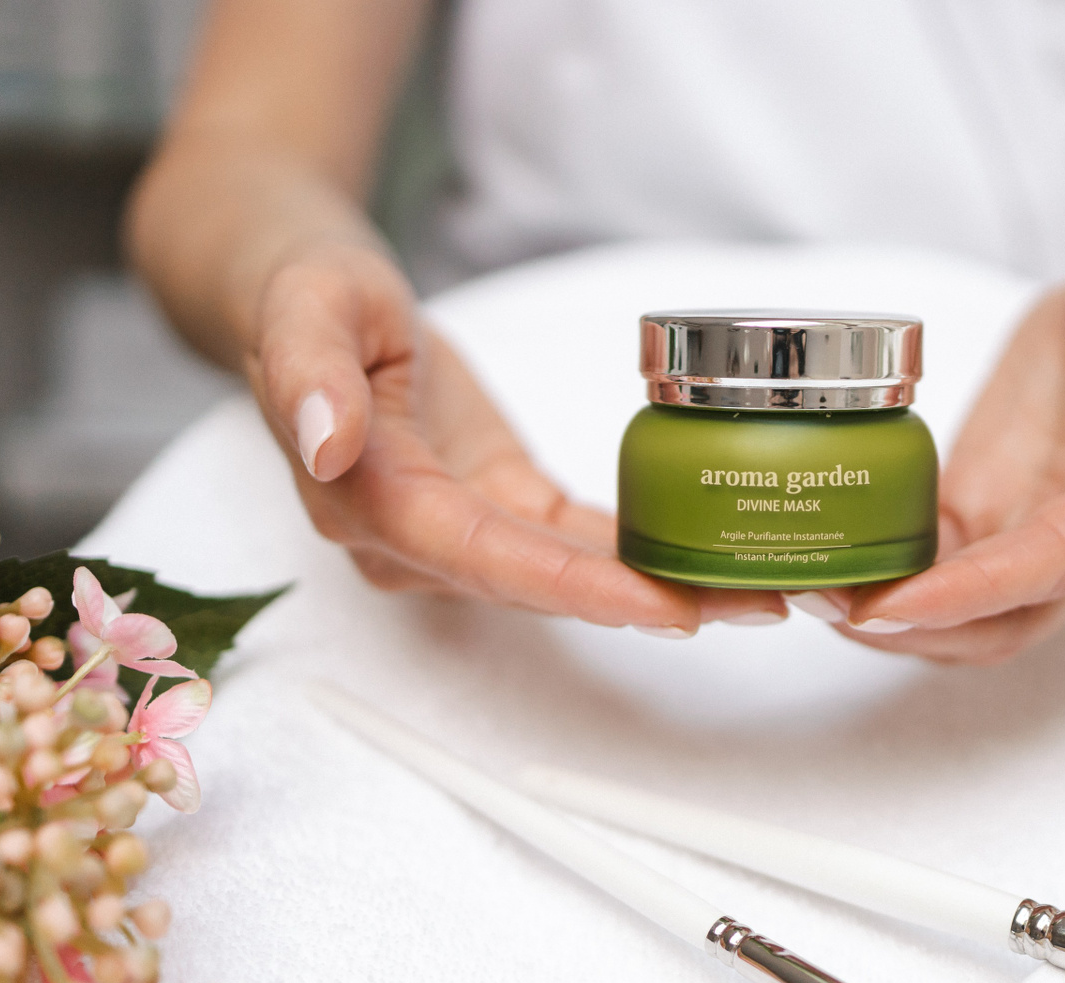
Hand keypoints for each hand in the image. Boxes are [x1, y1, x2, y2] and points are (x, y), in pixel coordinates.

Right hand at [245, 240, 784, 630]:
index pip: (483, 557)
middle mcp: (412, 541)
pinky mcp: (493, 514)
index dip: (574, 587)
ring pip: (565, 579)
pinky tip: (710, 565)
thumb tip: (325, 445)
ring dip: (658, 591)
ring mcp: (455, 536)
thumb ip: (307, 372)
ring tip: (758, 590)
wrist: (310, 305)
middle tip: (755, 600)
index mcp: (371, 498)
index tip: (659, 604)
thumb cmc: (308, 296)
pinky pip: (571, 548)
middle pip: (540, 586)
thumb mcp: (305, 306)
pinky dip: (637, 560)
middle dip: (645, 603)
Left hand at [807, 213, 1064, 663]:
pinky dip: (878, 578)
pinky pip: (933, 570)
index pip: (1056, 567)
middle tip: (818, 598)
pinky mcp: (992, 516)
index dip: (976, 594)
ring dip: (884, 618)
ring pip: (961, 617)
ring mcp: (1035, 534)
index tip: (896, 606)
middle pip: (1000, 622)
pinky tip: (817, 558)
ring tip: (800, 586)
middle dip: (910, 627)